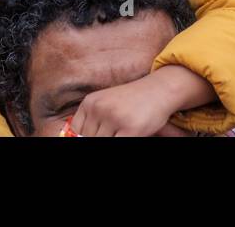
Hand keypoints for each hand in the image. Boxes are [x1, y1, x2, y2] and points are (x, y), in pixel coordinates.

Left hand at [70, 66, 212, 137]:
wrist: (158, 89)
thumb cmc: (132, 100)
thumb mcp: (107, 104)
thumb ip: (93, 121)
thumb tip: (78, 138)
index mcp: (90, 102)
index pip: (75, 132)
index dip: (82, 139)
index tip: (93, 137)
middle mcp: (99, 108)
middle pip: (88, 140)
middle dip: (99, 140)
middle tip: (113, 134)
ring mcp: (114, 119)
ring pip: (102, 143)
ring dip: (111, 140)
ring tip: (120, 133)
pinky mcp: (130, 129)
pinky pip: (117, 145)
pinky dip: (121, 143)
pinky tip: (129, 136)